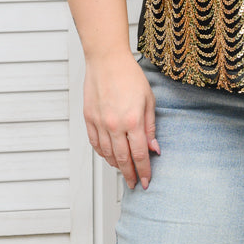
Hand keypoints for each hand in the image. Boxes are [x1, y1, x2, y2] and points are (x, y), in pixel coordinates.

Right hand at [83, 50, 160, 188]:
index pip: (140, 155)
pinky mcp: (89, 118)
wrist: (107, 60)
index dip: (143, 171)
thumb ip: (150, 127)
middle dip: (129, 174)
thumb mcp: (149, 101)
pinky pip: (95, 143)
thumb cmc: (130, 76)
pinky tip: (108, 156)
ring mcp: (99, 122)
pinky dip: (102, 153)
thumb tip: (154, 148)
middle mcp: (114, 125)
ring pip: (106, 153)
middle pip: (122, 159)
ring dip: (115, 165)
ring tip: (123, 170)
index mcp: (132, 121)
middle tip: (133, 183)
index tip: (146, 182)